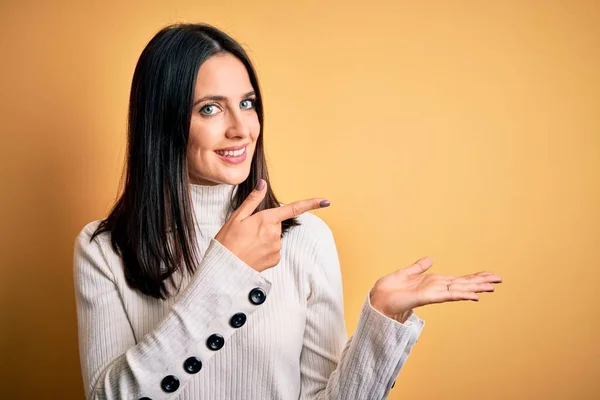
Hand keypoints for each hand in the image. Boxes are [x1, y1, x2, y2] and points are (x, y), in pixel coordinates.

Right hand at [215, 179, 329, 271]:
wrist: (224, 267)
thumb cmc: (227, 241)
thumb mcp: (237, 217)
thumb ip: (253, 200)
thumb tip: (263, 184)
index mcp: (266, 219)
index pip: (293, 209)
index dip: (311, 204)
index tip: (326, 201)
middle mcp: (274, 233)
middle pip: (277, 223)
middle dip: (266, 224)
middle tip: (248, 231)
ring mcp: (276, 248)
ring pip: (275, 237)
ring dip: (265, 238)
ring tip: (248, 244)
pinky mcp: (275, 260)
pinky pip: (274, 250)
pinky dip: (265, 250)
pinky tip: (253, 252)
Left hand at [369, 257, 502, 321]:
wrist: (377, 298)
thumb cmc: (389, 289)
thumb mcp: (405, 273)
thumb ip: (419, 267)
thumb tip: (430, 260)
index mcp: (433, 282)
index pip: (458, 279)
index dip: (474, 277)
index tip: (489, 275)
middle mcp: (436, 288)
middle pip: (463, 283)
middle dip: (481, 281)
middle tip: (499, 279)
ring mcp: (433, 293)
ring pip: (459, 289)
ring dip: (475, 288)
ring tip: (492, 287)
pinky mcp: (427, 297)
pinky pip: (447, 295)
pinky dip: (461, 294)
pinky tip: (473, 296)